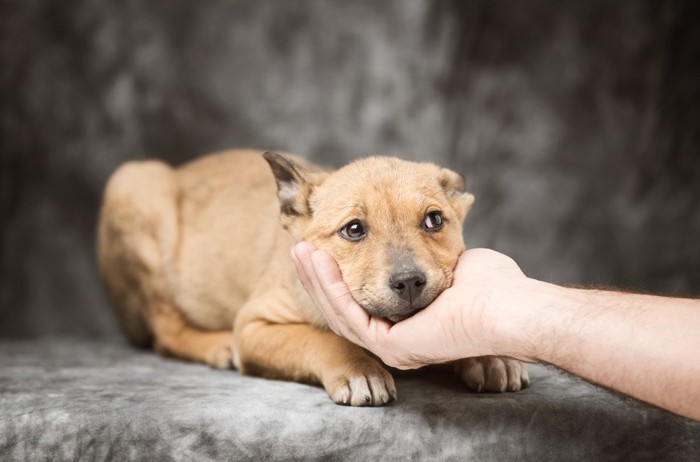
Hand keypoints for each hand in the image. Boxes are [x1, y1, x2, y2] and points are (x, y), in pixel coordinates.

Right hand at [291, 242, 529, 368]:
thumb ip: (423, 245)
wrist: (508, 306)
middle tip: (300, 245)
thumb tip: (425, 213)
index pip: (359, 298)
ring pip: (339, 312)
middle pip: (343, 306)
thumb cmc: (491, 283)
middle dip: (319, 275)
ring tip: (299, 248)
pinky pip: (348, 316)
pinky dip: (329, 287)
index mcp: (407, 323)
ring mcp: (391, 347)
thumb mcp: (445, 254)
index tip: (324, 244)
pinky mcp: (389, 347)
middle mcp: (395, 339)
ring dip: (316, 279)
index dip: (337, 273)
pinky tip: (317, 261)